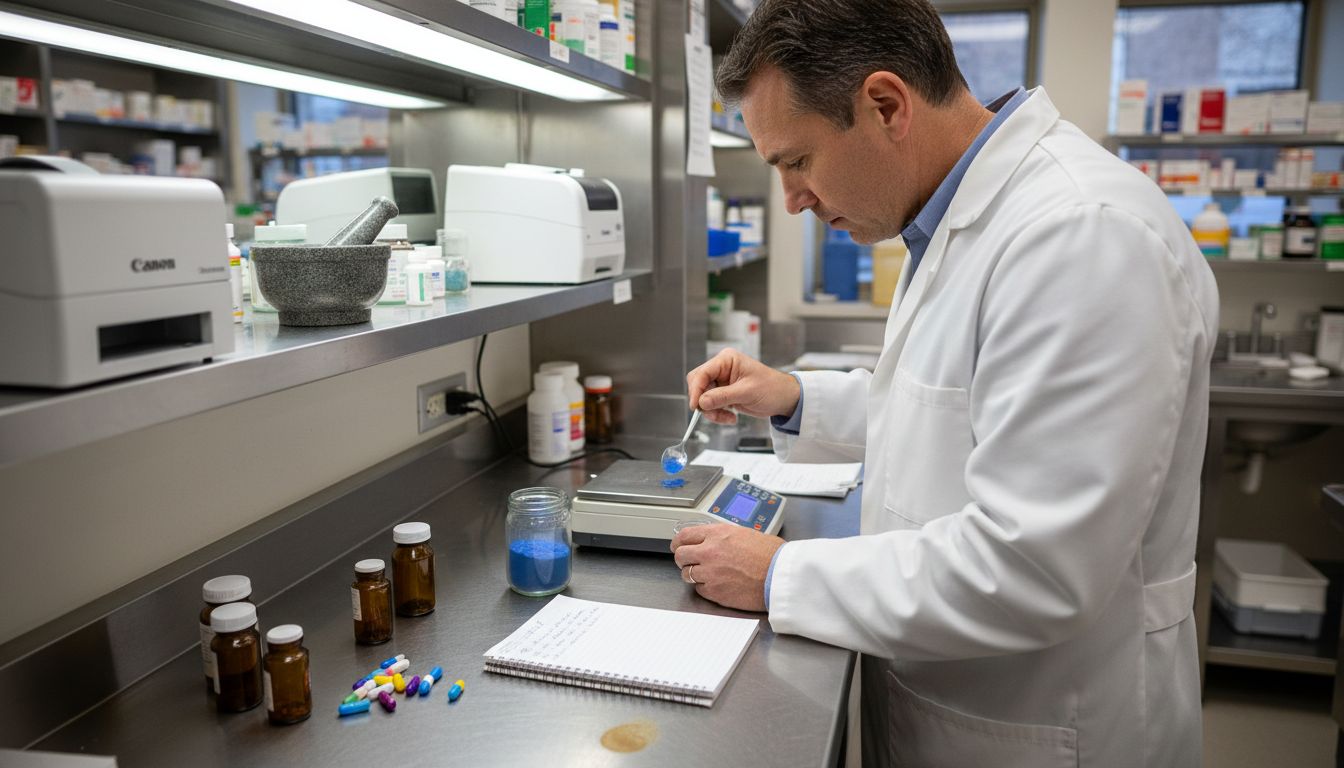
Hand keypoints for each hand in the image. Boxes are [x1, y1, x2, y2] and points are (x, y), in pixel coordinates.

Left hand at [670, 524, 783, 611]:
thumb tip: (714, 540)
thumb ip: (724, 536)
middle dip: (683, 558)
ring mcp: (710, 572)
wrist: (780, 575)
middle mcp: (710, 551)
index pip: (684, 535)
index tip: (678, 545)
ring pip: (686, 574)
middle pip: (680, 555)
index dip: (678, 541)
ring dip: (693, 574)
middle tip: (688, 561)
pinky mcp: (715, 592)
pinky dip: (705, 587)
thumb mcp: (744, 533)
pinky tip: (717, 584)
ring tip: (706, 574)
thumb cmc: (771, 555)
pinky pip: (699, 589)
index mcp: (717, 533)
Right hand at [686, 348, 800, 424]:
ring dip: (712, 411)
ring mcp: (721, 381)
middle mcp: (721, 368)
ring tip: (727, 417)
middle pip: (698, 384)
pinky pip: (710, 405)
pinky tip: (730, 417)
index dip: (696, 390)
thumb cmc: (772, 388)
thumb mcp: (747, 392)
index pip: (702, 373)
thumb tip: (702, 402)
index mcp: (727, 360)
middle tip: (713, 413)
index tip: (696, 406)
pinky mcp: (723, 393)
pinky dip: (717, 414)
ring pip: (703, 397)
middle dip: (704, 401)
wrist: (784, 399)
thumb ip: (722, 397)